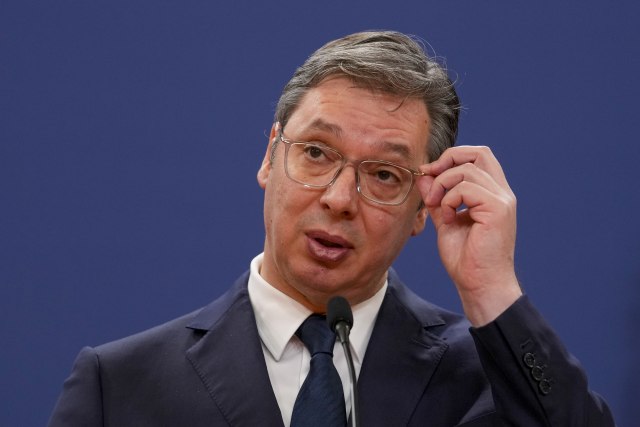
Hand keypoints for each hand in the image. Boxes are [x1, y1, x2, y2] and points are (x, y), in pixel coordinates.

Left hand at [416, 146, 521, 326]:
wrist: (479, 285)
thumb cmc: (466, 259)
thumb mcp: (446, 222)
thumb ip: (437, 198)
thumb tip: (424, 176)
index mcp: (493, 194)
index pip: (479, 156)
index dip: (452, 157)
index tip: (430, 173)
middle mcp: (502, 193)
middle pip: (479, 153)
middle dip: (448, 160)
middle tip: (430, 179)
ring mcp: (502, 200)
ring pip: (466, 171)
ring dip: (442, 186)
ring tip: (437, 207)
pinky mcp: (497, 210)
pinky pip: (466, 189)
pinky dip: (449, 200)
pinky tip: (448, 219)